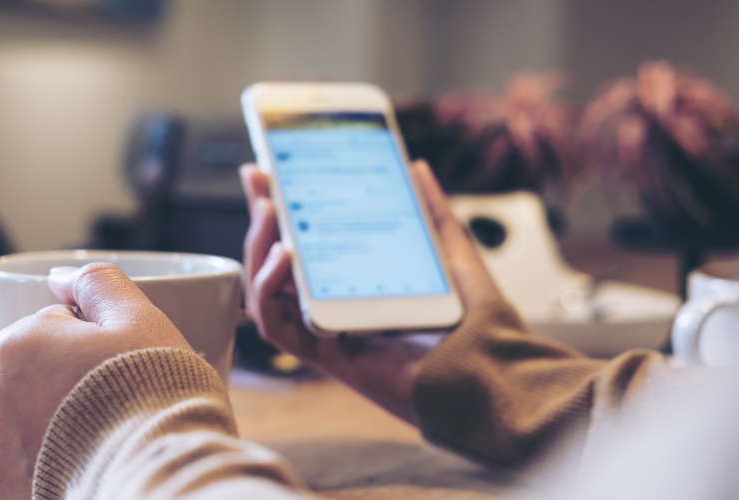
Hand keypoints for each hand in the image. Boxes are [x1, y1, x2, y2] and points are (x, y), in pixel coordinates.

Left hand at [0, 263, 192, 498]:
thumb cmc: (153, 393)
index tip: (123, 361)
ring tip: (107, 432)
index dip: (99, 340)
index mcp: (20, 345)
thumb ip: (98, 283)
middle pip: (40, 370)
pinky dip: (56, 458)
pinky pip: (32, 461)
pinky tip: (91, 458)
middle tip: (119, 397)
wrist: (160, 472)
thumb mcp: (139, 318)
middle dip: (72, 378)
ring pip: (32, 415)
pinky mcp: (10, 489)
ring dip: (61, 418)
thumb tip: (61, 276)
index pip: (59, 325)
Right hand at [239, 160, 501, 423]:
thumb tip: (416, 167)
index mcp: (357, 284)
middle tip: (258, 179)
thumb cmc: (475, 322)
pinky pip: (276, 327)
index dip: (284, 209)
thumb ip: (431, 211)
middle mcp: (334, 308)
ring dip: (257, 249)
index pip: (307, 244)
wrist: (489, 367)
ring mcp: (326, 331)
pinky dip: (267, 290)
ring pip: (267, 293)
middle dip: (261, 219)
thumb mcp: (450, 252)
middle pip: (278, 264)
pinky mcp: (324, 355)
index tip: (270, 170)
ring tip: (268, 211)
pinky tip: (282, 256)